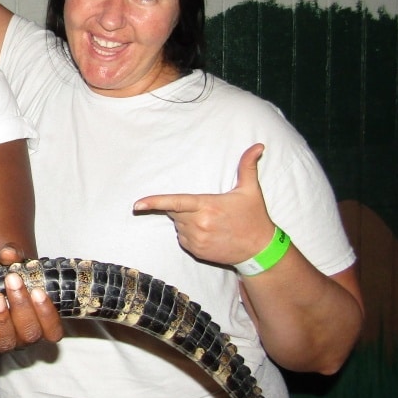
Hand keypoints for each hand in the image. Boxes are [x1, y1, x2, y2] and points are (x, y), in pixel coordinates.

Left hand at [0, 244, 62, 360]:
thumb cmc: (4, 275)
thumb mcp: (9, 263)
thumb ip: (12, 256)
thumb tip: (9, 253)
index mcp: (39, 323)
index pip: (53, 331)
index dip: (48, 314)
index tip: (38, 290)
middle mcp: (22, 337)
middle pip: (29, 334)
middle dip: (22, 307)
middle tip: (12, 280)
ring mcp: (0, 343)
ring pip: (6, 343)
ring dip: (1, 321)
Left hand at [133, 144, 275, 266]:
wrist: (260, 250)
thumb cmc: (254, 217)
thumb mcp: (251, 190)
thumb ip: (247, 166)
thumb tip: (259, 145)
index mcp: (208, 206)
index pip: (176, 202)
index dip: (154, 202)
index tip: (137, 204)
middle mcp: (199, 224)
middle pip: (176, 212)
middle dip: (184, 208)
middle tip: (207, 208)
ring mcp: (196, 239)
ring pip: (178, 225)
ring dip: (187, 221)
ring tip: (212, 222)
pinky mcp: (196, 251)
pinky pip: (183, 238)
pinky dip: (190, 234)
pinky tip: (209, 233)